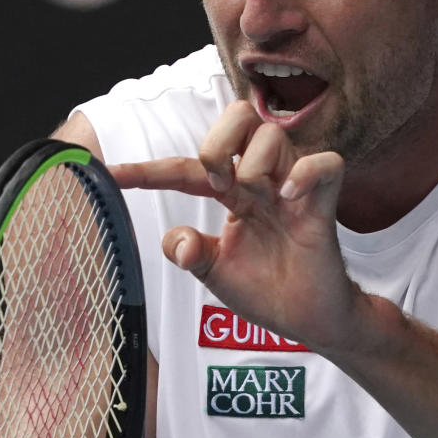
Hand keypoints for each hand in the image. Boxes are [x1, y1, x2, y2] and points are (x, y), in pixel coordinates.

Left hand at [110, 101, 361, 353]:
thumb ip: (189, 252)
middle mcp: (262, 181)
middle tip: (217, 184)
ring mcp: (294, 188)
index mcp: (232, 193)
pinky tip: (288, 197)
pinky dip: (304, 172)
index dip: (149, 170)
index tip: (112, 173)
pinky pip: (325, 163)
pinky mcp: (324, 203)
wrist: (307, 319)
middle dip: (217, 142)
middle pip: (239, 117)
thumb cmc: (265, 290)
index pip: (186, 168)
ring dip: (253, 165)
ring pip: (273, 134)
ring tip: (255, 201)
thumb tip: (177, 241)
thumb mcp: (214, 272)